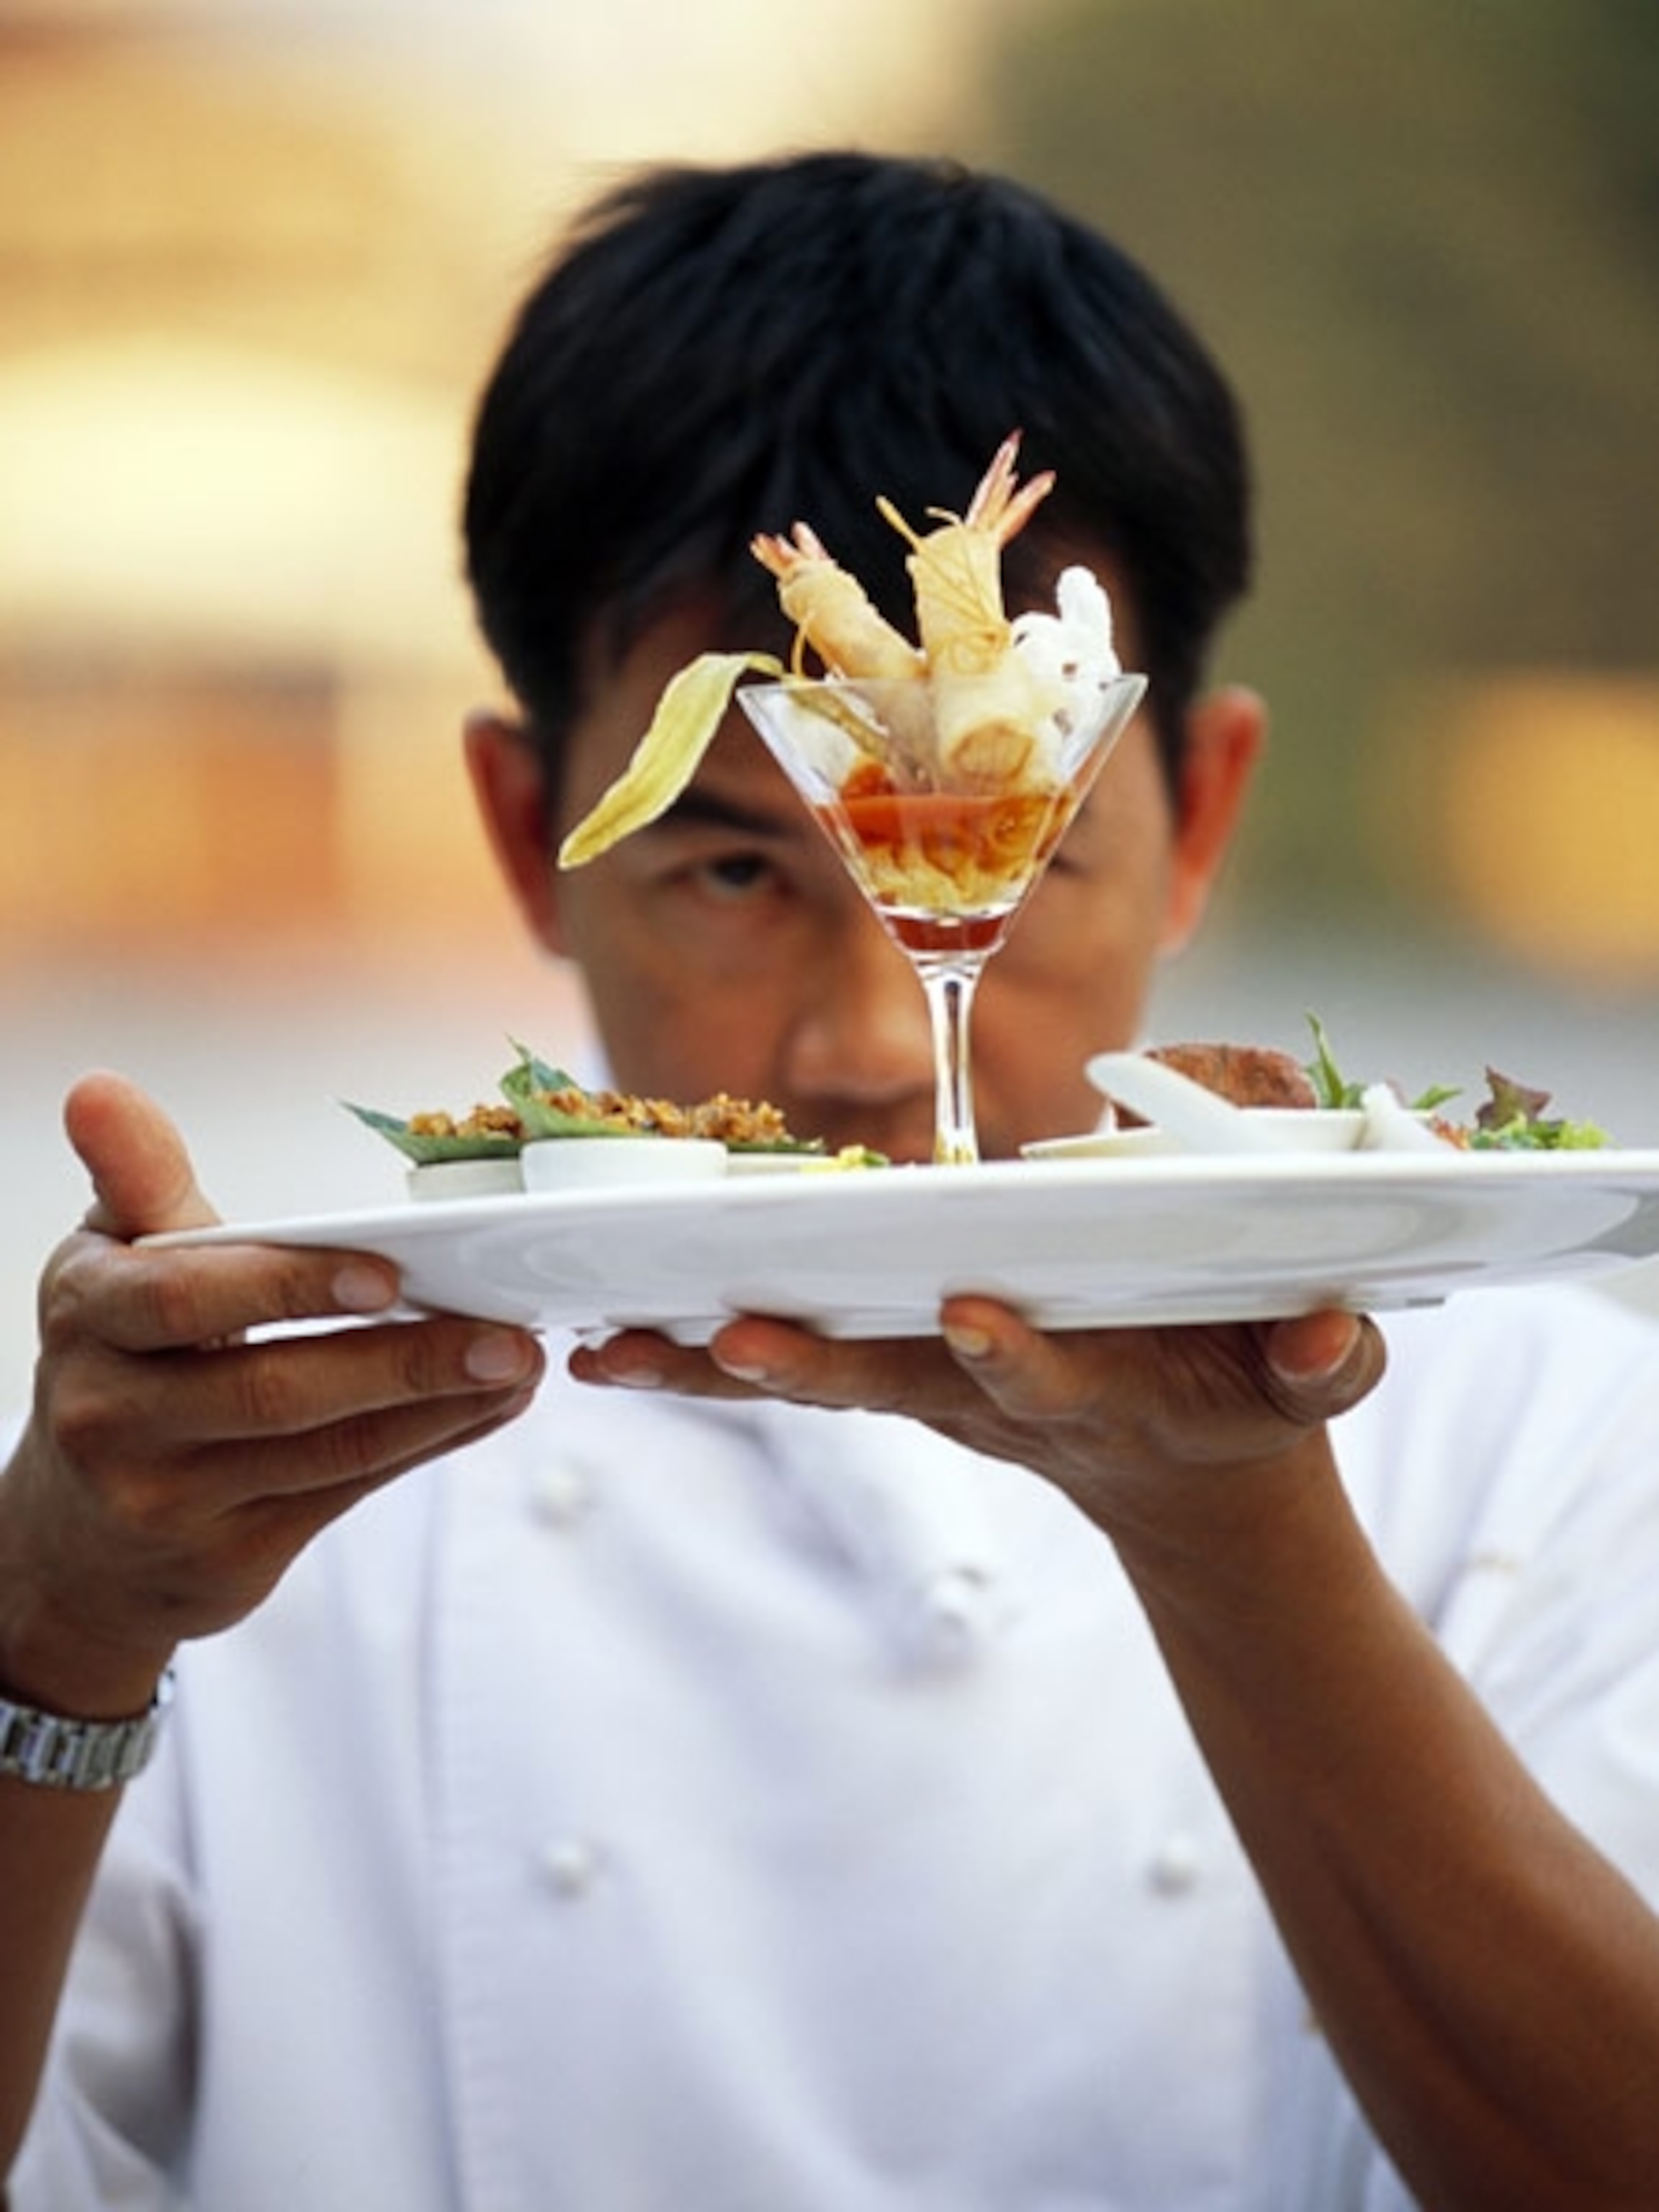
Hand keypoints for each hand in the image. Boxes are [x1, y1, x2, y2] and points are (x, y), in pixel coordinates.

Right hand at [0, 1072, 544, 1713]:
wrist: (81, 1537)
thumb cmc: (124, 1357)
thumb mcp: (113, 1263)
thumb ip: (136, 1178)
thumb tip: (99, 1090)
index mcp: (88, 1316)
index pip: (184, 1297)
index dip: (288, 1285)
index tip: (388, 1272)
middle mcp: (112, 1414)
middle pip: (272, 1390)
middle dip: (402, 1362)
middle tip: (506, 1333)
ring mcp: (169, 1497)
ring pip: (325, 1451)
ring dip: (438, 1407)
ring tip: (519, 1364)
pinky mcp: (231, 1555)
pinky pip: (346, 1492)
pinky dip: (429, 1445)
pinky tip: (488, 1407)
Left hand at [570, 1294, 1383, 1551]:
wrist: (1187, 1482)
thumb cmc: (1240, 1404)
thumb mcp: (1304, 1392)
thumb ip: (1322, 1364)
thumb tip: (1328, 1335)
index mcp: (1096, 1393)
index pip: (1046, 1378)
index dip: (1013, 1356)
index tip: (972, 1318)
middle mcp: (996, 1399)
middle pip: (897, 1384)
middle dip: (818, 1365)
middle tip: (737, 1340)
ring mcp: (939, 1396)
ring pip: (823, 1377)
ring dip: (722, 1368)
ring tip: (619, 1351)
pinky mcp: (901, 1381)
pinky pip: (797, 1371)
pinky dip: (706, 1365)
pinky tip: (613, 1352)